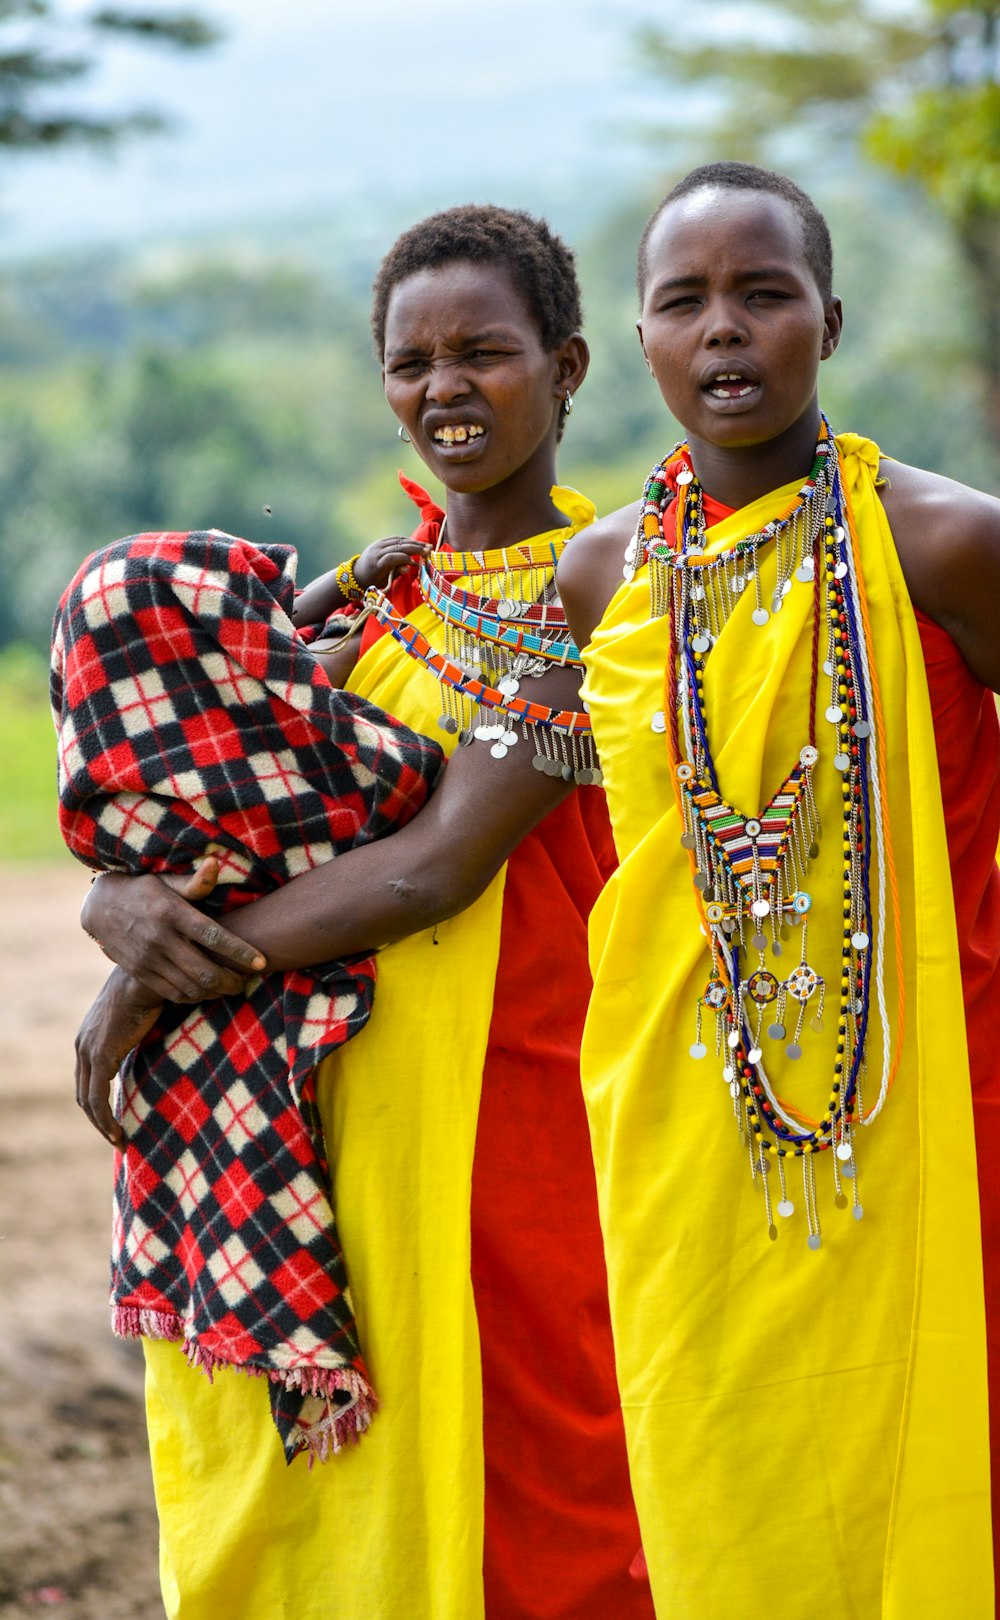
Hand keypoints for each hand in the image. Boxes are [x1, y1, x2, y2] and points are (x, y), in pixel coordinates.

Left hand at [75, 967, 162, 1145]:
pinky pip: (97, 1099)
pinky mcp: (101, 1056)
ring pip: (88, 1100)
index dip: (100, 1100)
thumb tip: (170, 1042)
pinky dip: (106, 1121)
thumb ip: (148, 1034)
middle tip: (118, 1137)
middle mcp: (83, 1044)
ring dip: (103, 1125)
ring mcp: (89, 1050)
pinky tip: (119, 1135)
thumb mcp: (147, 1016)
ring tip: (121, 1143)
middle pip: (83, 1091)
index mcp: (90, 1034)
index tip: (118, 1118)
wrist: (150, 974)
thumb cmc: (156, 989)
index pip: (88, 1076)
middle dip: (99, 1118)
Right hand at [81, 857, 266, 1002]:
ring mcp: (148, 960)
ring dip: (217, 992)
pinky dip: (195, 997)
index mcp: (172, 913)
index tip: (261, 963)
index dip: (240, 952)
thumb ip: (195, 882)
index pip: (213, 937)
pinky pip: (173, 993)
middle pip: (205, 971)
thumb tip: (216, 863)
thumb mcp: (167, 881)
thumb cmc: (145, 890)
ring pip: (191, 987)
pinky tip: (208, 991)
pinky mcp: (140, 974)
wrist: (100, 908)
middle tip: (248, 980)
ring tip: (233, 986)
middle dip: (233, 981)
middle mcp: (160, 939)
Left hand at [354, 536, 429, 590]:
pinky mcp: (380, 541)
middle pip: (397, 547)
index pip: (392, 558)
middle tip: (428, 550)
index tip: (417, 562)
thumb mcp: (384, 582)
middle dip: (415, 548)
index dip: (405, 558)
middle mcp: (376, 552)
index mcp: (376, 565)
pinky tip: (416, 543)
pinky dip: (407, 540)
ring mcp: (378, 545)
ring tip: (426, 546)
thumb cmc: (373, 581)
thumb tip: (408, 567)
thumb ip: (396, 573)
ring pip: (398, 541)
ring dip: (414, 542)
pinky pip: (395, 538)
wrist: (357, 573)